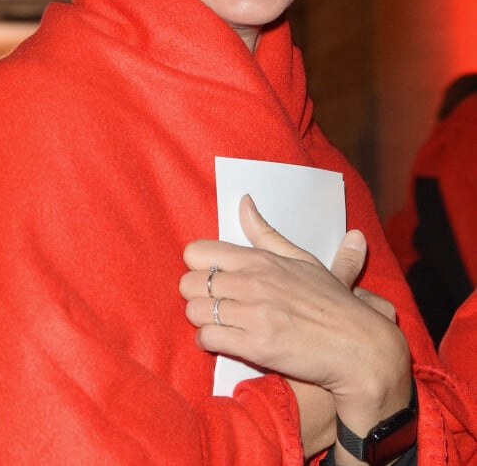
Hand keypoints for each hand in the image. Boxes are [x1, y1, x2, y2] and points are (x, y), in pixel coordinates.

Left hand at [180, 195, 410, 434]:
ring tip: (216, 323)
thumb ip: (266, 232)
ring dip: (200, 319)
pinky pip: (207, 338)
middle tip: (211, 303)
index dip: (196, 266)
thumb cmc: (332, 304)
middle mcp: (253, 282)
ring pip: (194, 311)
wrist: (359, 347)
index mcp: (261, 259)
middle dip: (194, 294)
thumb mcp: (302, 259)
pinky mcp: (255, 346)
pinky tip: (223, 340)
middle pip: (189, 282)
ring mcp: (253, 313)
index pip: (198, 252)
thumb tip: (244, 201)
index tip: (209, 277)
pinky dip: (208, 341)